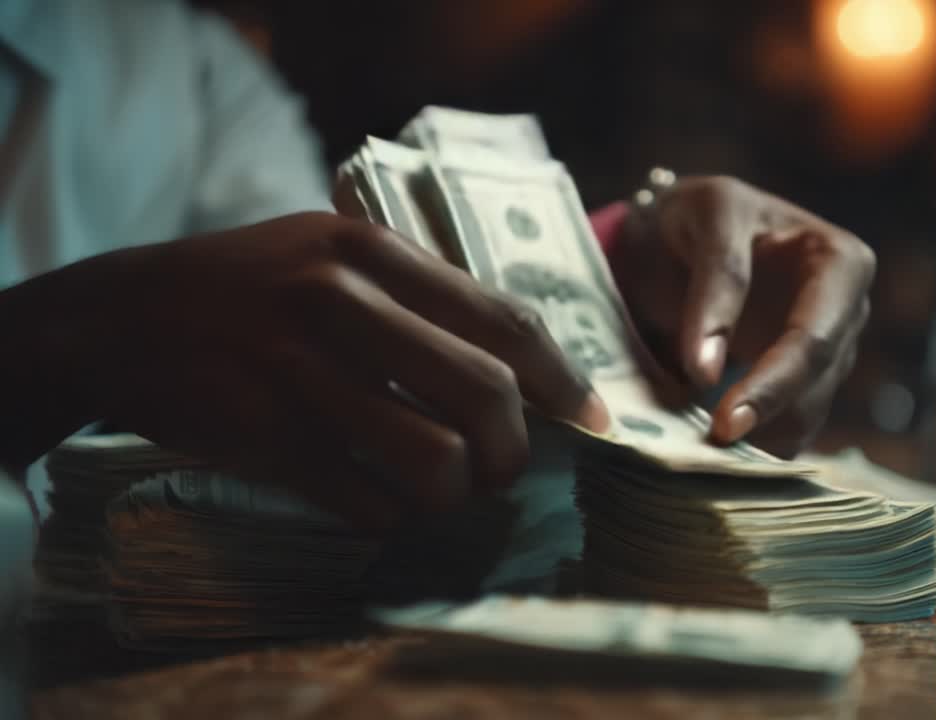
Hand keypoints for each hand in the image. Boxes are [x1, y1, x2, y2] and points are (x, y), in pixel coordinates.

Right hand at [2, 213, 607, 530]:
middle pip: (486, 394)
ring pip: (435, 461)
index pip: (504, 321)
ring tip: (443, 490)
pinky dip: (393, 515)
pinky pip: (366, 500)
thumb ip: (421, 292)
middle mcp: (340, 302)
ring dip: (456, 493)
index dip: (565, 380)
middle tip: (504, 469)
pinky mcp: (263, 435)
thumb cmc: (250, 285)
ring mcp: (299, 371)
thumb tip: (522, 364)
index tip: (595, 419)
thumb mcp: (332, 250)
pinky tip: (383, 502)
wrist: (119, 316)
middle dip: (515, 450)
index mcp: (371, 249)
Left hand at [612, 177, 873, 457]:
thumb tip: (708, 370)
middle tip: (714, 444)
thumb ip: (715, 284)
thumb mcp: (707, 218)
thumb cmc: (699, 215)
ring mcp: (828, 353)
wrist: (677, 235)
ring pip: (805, 415)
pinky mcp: (800, 384)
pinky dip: (752, 444)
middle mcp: (846, 313)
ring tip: (703, 451)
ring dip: (758, 437)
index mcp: (841, 262)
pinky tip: (715, 455)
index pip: (816, 338)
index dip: (774, 382)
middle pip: (817, 383)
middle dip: (768, 417)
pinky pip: (786, 428)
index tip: (726, 419)